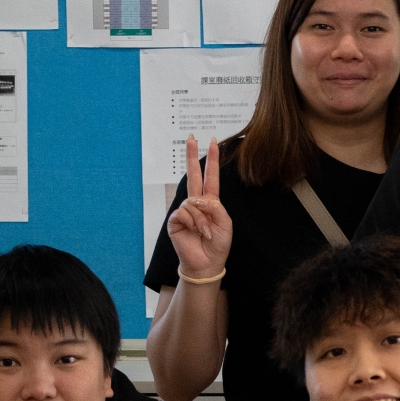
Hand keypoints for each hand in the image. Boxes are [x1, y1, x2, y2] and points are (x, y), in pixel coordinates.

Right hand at [166, 137, 233, 281]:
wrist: (206, 263)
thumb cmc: (217, 244)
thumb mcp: (224, 224)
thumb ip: (215, 207)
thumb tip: (198, 199)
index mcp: (211, 202)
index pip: (210, 177)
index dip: (211, 161)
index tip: (213, 143)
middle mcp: (196, 203)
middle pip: (193, 175)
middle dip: (192, 156)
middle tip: (191, 137)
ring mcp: (185, 211)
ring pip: (192, 202)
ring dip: (202, 219)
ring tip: (205, 232)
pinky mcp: (175, 220)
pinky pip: (183, 212)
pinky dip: (193, 222)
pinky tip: (195, 232)